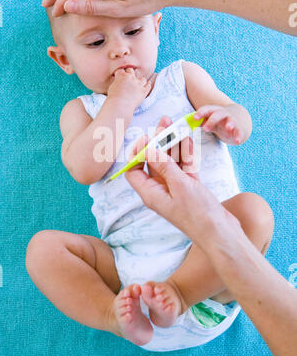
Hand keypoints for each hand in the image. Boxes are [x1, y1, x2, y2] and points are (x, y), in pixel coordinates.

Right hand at [107, 67, 151, 109]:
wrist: (120, 106)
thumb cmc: (113, 99)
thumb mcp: (112, 87)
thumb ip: (117, 82)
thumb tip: (119, 83)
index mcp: (121, 76)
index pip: (121, 70)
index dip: (120, 73)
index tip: (120, 76)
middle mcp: (130, 77)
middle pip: (131, 70)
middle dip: (129, 74)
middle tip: (128, 78)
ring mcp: (138, 84)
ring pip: (142, 79)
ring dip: (140, 81)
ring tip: (139, 84)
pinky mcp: (143, 91)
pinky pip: (148, 86)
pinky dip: (148, 85)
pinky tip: (148, 84)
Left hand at [125, 116, 237, 245]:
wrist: (221, 232)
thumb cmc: (198, 215)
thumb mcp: (180, 186)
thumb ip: (164, 165)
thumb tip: (149, 149)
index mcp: (151, 193)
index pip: (134, 170)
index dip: (137, 153)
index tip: (147, 137)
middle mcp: (160, 190)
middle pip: (153, 162)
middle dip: (158, 142)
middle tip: (164, 123)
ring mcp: (176, 188)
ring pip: (171, 161)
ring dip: (173, 144)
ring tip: (176, 125)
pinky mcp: (190, 187)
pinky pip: (185, 166)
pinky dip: (186, 154)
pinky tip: (187, 139)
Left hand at [194, 105, 242, 144]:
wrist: (238, 119)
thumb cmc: (220, 120)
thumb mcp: (210, 121)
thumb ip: (202, 122)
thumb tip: (189, 124)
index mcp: (214, 111)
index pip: (207, 109)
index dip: (201, 113)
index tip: (195, 118)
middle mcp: (224, 114)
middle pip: (218, 115)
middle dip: (212, 121)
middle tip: (205, 129)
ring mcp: (232, 121)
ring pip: (231, 121)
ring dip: (230, 124)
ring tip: (228, 127)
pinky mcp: (238, 129)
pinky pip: (239, 132)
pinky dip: (238, 136)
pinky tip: (238, 141)